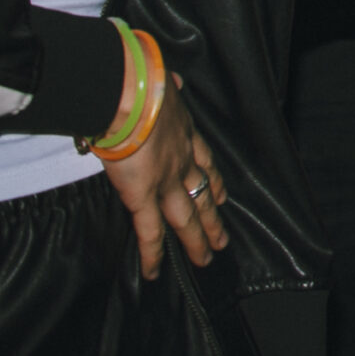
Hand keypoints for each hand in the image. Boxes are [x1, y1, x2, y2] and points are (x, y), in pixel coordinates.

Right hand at [98, 75, 226, 280]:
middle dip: (213, 217)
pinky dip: (152, 255)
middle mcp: (182, 159)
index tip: (221, 194)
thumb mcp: (164, 83)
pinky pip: (150, 233)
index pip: (204, 160)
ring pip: (187, 217)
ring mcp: (167, 180)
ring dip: (198, 239)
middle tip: (223, 239)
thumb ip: (168, 88)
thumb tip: (170, 81)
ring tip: (207, 258)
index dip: (213, 179)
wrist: (131, 92)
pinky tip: (153, 274)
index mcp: (184, 132)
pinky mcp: (144, 195)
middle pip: (203, 194)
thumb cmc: (141, 83)